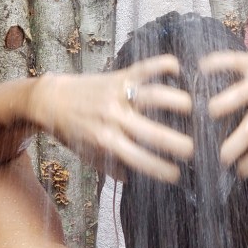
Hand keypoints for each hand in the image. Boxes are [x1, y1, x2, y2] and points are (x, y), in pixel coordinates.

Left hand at [35, 55, 192, 182]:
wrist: (49, 100)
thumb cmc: (72, 132)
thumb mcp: (88, 156)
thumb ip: (114, 168)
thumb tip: (142, 182)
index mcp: (105, 142)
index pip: (139, 159)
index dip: (161, 169)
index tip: (179, 175)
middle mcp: (113, 118)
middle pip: (151, 131)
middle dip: (177, 143)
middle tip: (197, 149)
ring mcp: (117, 94)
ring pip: (153, 96)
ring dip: (178, 102)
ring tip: (198, 109)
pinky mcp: (118, 76)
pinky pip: (144, 68)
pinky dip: (163, 65)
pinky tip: (180, 68)